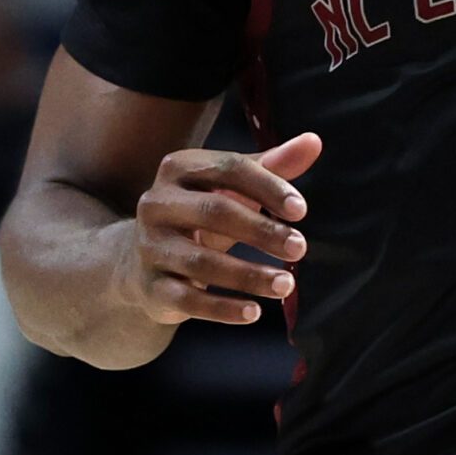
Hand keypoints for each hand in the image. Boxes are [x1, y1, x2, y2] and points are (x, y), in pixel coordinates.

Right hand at [121, 132, 320, 326]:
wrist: (142, 261)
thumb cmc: (201, 217)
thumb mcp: (231, 190)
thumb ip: (272, 166)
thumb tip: (314, 141)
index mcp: (179, 168)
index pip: (228, 168)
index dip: (267, 187)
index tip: (301, 210)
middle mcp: (157, 203)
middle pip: (214, 211)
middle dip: (261, 231)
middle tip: (300, 247)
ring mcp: (150, 246)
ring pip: (202, 262)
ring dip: (249, 276)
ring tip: (287, 284)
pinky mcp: (151, 287)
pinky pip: (189, 299)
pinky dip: (224, 309)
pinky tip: (255, 313)